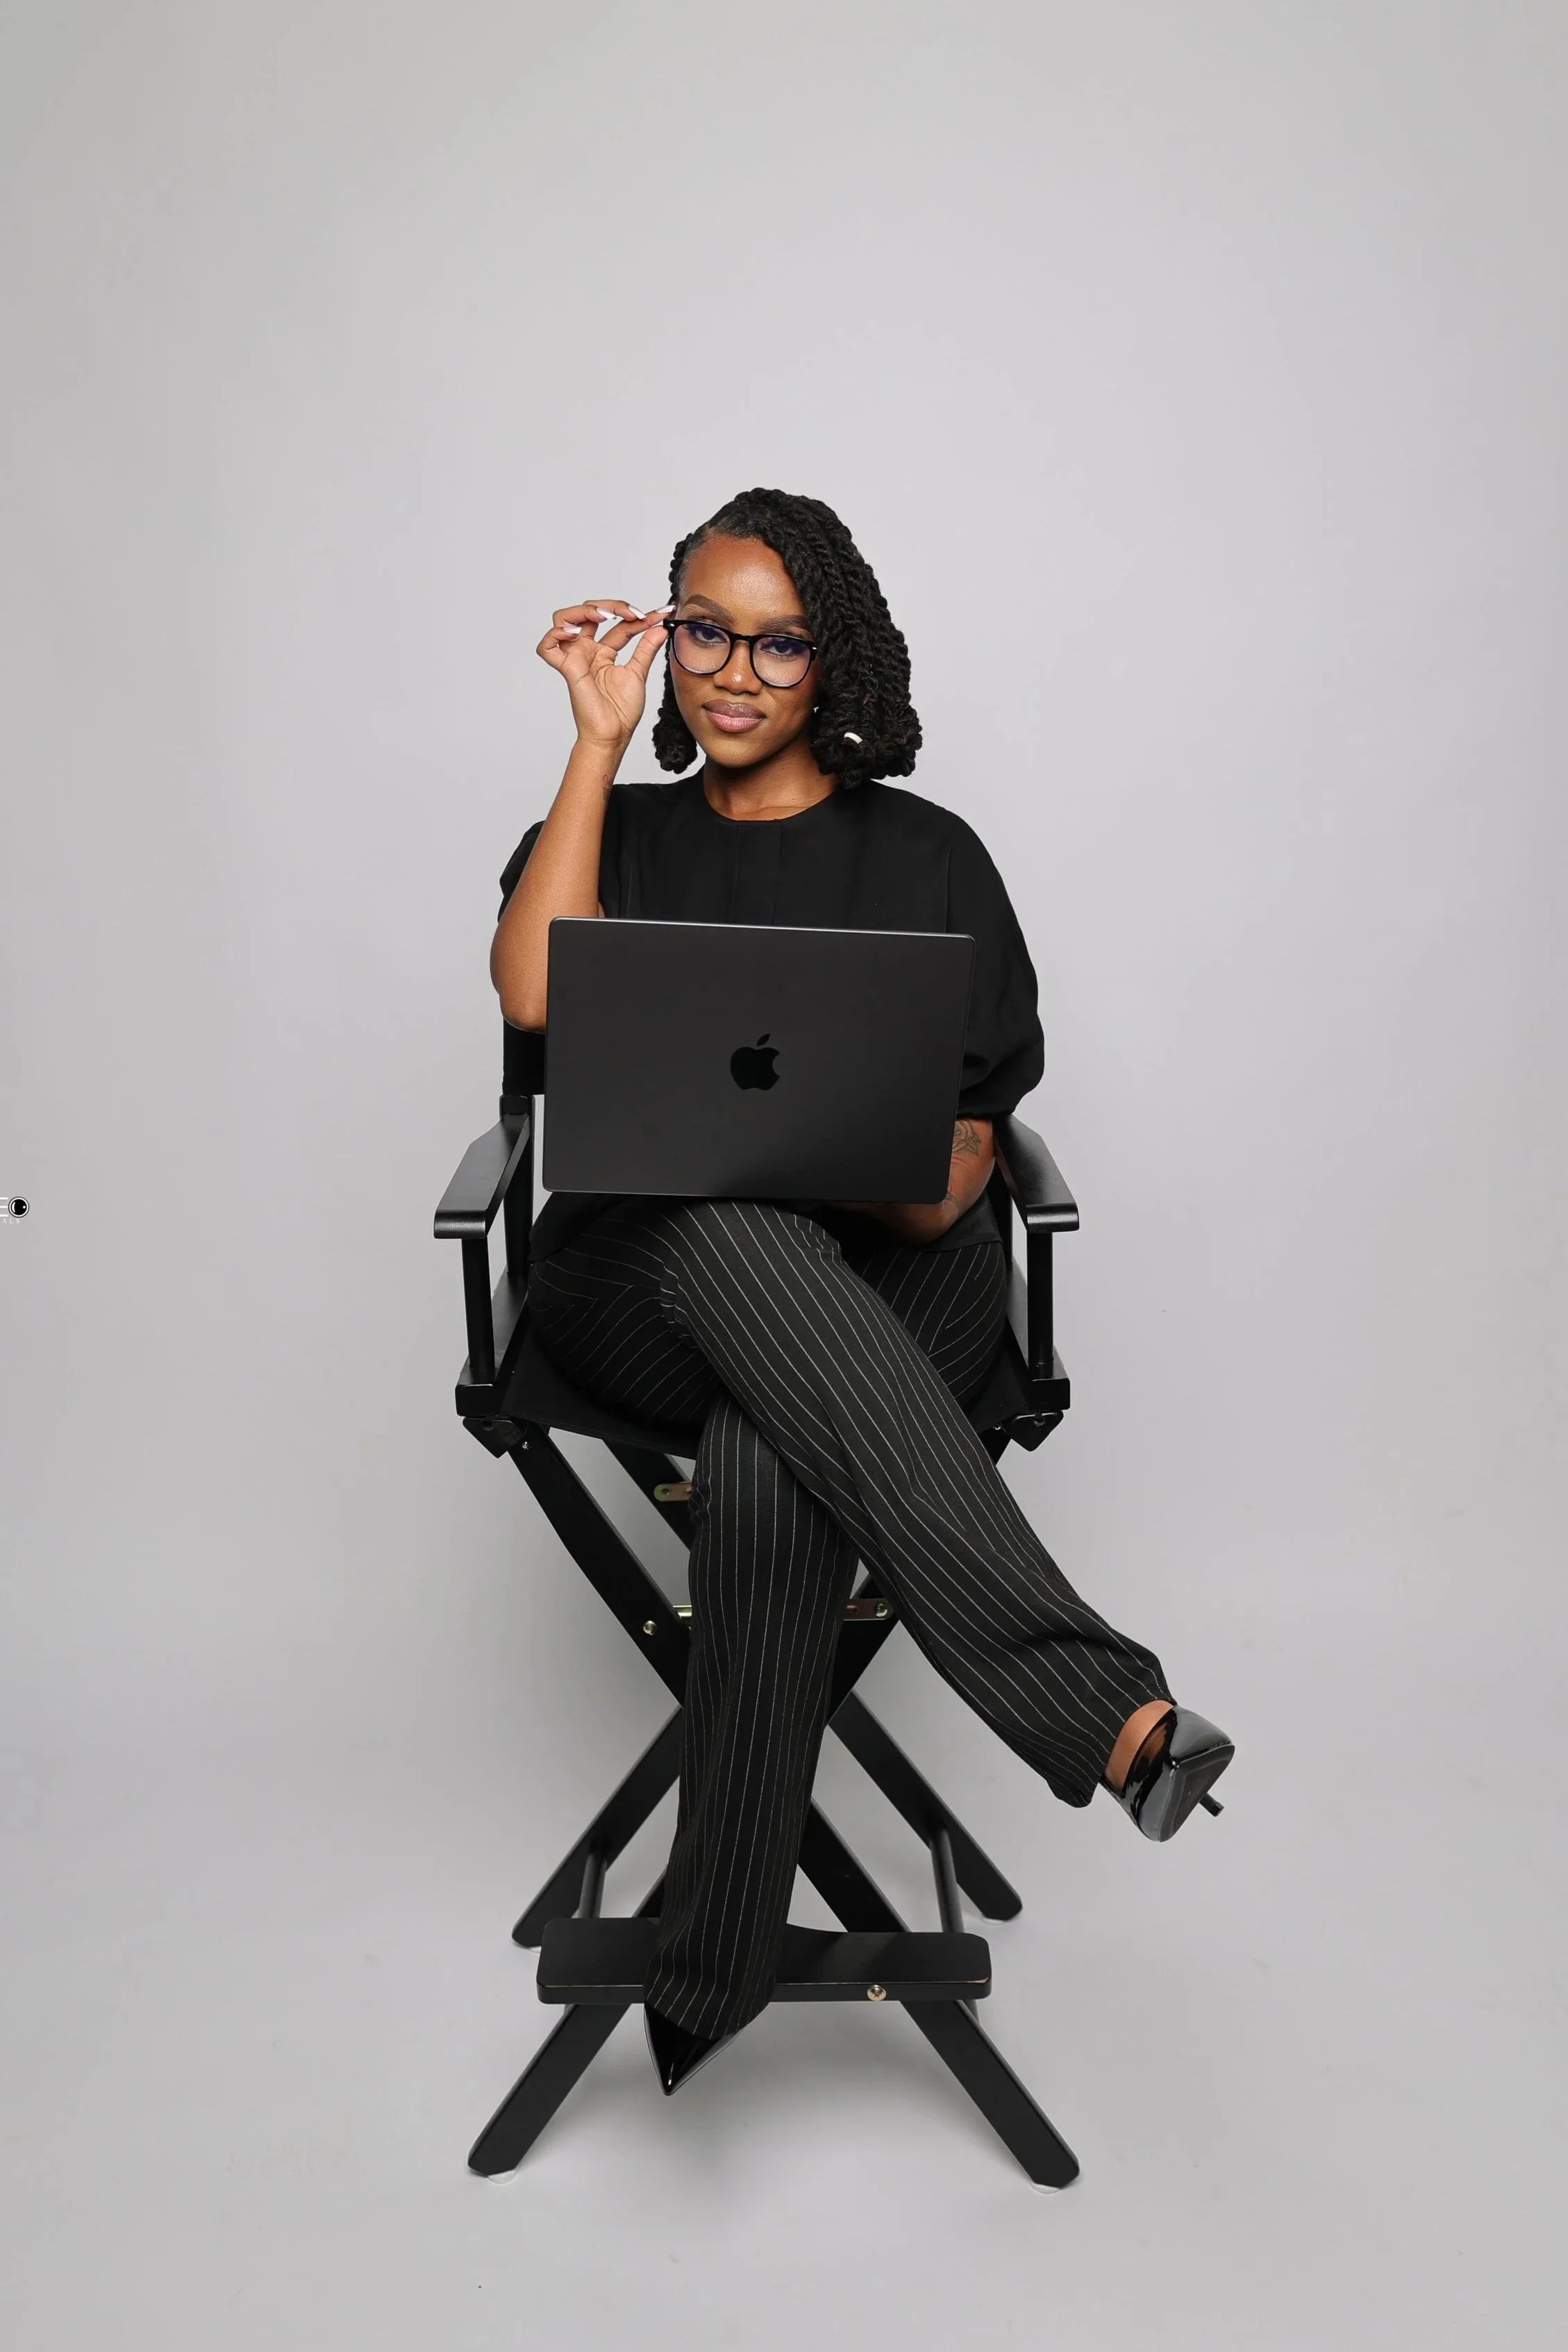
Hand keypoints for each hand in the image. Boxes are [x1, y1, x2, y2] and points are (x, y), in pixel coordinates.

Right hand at [537, 599, 673, 753]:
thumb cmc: (621, 712)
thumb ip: (646, 648)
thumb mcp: (638, 672)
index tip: (661, 613)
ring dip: (583, 611)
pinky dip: (556, 634)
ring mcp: (575, 658)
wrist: (614, 734)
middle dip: (612, 606)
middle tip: (634, 613)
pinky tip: (575, 632)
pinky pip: (547, 647)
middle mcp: (587, 652)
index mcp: (603, 653)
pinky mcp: (567, 669)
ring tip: (604, 615)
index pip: (619, 625)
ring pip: (564, 619)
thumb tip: (660, 627)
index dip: (638, 616)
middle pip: (589, 613)